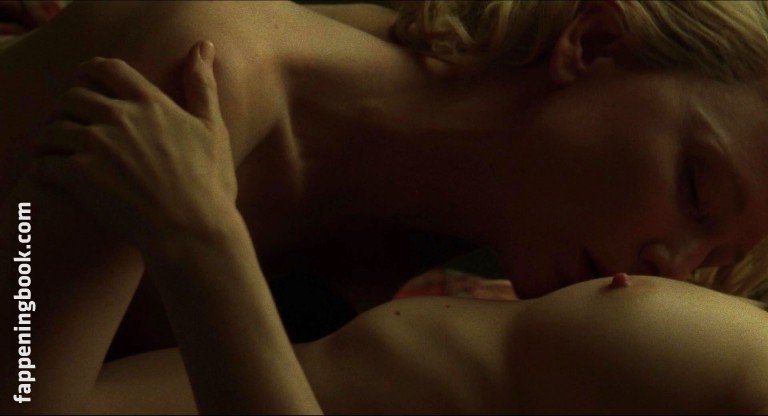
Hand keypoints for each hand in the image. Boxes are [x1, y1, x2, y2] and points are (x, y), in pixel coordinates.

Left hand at [31, 41, 238, 250]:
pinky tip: (56, 179)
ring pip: (54, 129)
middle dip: (69, 110)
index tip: (87, 84)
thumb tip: (204, 46)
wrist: (192, 231)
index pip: (106, 68)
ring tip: (61, 154)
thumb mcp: (213, 129)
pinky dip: (45, 169)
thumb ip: (202, 84)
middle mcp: (120, 117)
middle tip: (73, 128)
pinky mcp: (80, 176)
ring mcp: (97, 146)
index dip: (90, 73)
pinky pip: (45, 163)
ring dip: (53, 140)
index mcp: (150, 103)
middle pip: (73, 97)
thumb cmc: (208, 184)